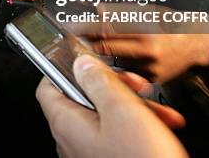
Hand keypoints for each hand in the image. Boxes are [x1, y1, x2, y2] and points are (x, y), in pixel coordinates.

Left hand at [36, 55, 187, 157]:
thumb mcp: (122, 110)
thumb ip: (99, 81)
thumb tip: (82, 63)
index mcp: (66, 122)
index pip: (47, 85)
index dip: (63, 67)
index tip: (85, 60)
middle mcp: (71, 139)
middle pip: (82, 98)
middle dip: (114, 87)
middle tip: (135, 85)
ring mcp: (89, 153)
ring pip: (104, 116)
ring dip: (132, 106)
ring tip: (158, 110)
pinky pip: (116, 136)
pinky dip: (136, 126)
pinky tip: (161, 125)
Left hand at [77, 4, 208, 82]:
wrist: (202, 47)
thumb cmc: (174, 24)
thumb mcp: (147, 10)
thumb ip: (119, 12)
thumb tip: (92, 9)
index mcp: (146, 27)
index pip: (105, 27)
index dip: (83, 25)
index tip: (69, 23)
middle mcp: (147, 50)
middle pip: (103, 47)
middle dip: (87, 41)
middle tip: (76, 34)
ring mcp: (148, 69)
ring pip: (111, 61)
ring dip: (103, 53)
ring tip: (108, 44)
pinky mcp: (149, 83)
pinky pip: (124, 73)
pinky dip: (118, 65)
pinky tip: (125, 58)